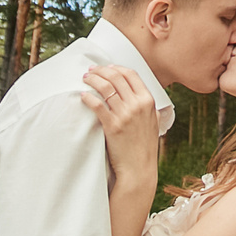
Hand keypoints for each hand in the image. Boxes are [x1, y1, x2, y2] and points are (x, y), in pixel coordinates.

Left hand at [82, 64, 161, 184]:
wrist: (139, 168)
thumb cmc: (144, 146)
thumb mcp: (152, 122)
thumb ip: (146, 106)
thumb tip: (137, 94)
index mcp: (148, 101)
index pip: (131, 75)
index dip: (117, 68)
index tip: (107, 67)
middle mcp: (137, 105)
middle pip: (116, 77)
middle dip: (101, 70)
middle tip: (91, 70)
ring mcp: (125, 115)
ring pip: (105, 87)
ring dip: (93, 79)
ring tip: (85, 78)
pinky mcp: (112, 126)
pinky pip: (97, 105)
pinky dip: (88, 97)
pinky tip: (83, 96)